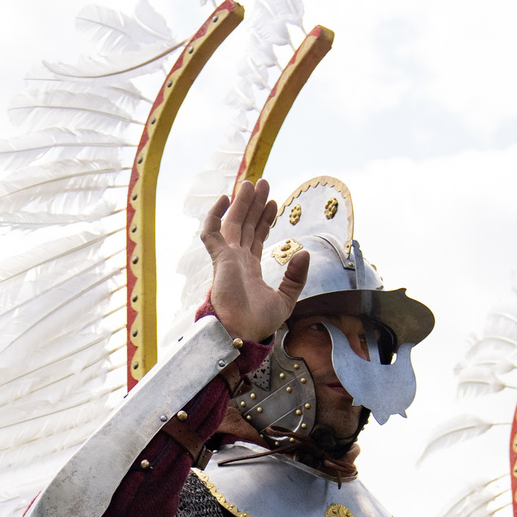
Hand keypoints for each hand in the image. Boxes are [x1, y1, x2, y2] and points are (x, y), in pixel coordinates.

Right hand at [200, 178, 309, 344]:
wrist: (242, 332)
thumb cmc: (258, 323)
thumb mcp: (286, 299)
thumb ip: (295, 277)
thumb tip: (305, 252)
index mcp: (250, 270)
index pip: (257, 237)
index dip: (265, 219)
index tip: (273, 203)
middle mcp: (237, 261)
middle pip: (246, 225)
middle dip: (254, 204)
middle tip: (263, 183)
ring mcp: (226, 259)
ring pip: (232, 223)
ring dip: (241, 203)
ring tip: (251, 183)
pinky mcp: (219, 259)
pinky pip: (211, 232)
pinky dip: (215, 215)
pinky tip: (225, 198)